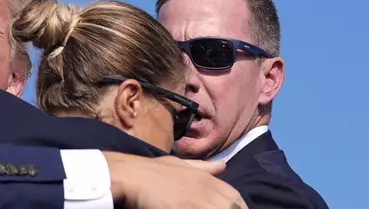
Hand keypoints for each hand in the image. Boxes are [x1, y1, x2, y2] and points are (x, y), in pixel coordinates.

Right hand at [104, 153, 246, 208]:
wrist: (131, 176)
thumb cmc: (151, 170)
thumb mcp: (180, 164)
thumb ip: (203, 167)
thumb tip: (223, 165)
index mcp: (207, 179)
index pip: (235, 197)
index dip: (238, 206)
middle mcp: (206, 191)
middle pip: (233, 206)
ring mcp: (197, 203)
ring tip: (197, 208)